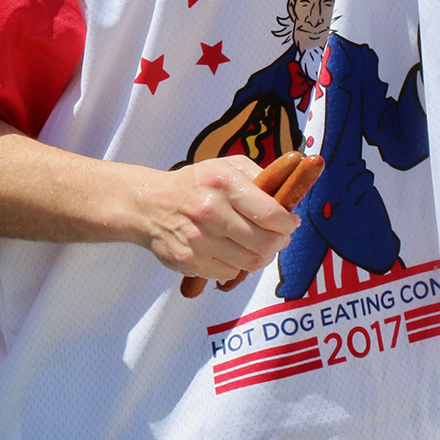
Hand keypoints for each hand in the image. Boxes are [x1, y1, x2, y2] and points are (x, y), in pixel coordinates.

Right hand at [133, 156, 298, 281]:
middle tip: (278, 237)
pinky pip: (229, 274)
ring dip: (260, 256)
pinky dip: (236, 266)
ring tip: (256, 245)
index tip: (290, 222)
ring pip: (250, 262)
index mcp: (224, 182)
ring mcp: (198, 238)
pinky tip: (230, 251)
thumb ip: (259, 176)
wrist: (150, 204)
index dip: (288, 223)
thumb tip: (288, 193)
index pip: (270, 213)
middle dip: (279, 242)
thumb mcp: (226, 166)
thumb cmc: (195, 184)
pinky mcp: (189, 261)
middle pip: (264, 243)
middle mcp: (210, 210)